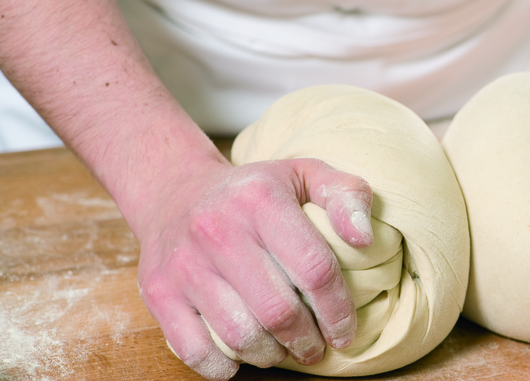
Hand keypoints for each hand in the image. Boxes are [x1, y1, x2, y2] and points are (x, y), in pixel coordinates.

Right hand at [135, 158, 372, 379]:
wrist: (175, 191)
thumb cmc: (254, 191)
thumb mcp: (305, 174)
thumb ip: (346, 195)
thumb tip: (365, 239)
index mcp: (260, 198)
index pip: (314, 268)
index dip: (337, 310)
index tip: (345, 330)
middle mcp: (218, 228)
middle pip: (278, 309)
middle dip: (307, 340)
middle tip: (316, 346)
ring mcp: (184, 263)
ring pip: (240, 335)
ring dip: (272, 355)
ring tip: (283, 349)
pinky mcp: (159, 291)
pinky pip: (196, 350)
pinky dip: (225, 366)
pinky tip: (243, 356)